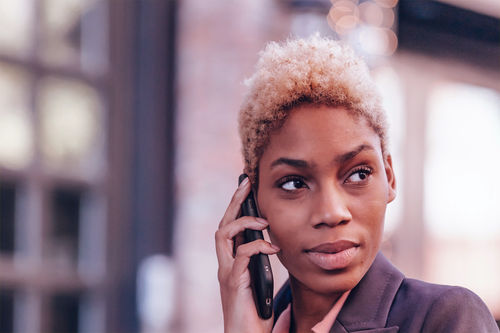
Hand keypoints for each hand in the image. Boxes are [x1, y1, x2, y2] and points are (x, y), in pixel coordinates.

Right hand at [215, 177, 279, 332]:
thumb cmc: (255, 316)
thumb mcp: (261, 284)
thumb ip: (263, 266)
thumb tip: (276, 247)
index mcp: (232, 263)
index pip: (229, 229)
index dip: (236, 208)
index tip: (246, 189)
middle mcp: (225, 265)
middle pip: (222, 225)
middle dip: (234, 202)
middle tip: (246, 184)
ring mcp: (227, 273)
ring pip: (223, 235)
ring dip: (243, 222)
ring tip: (263, 220)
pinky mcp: (233, 283)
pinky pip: (241, 255)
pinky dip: (257, 246)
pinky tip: (273, 247)